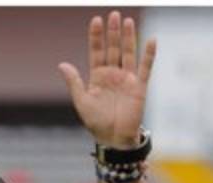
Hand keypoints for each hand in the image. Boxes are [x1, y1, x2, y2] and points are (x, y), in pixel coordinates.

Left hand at [58, 11, 155, 147]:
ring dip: (128, 37)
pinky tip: (150, 40)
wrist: (113, 138)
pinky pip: (146, 68)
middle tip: (113, 14)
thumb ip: (74, 82)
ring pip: (128, 53)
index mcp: (97, 76)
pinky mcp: (140, 86)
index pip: (97, 52)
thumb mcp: (82, 101)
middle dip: (112, 32)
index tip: (95, 20)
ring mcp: (127, 79)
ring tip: (127, 21)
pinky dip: (149, 55)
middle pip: (113, 48)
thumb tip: (62, 64)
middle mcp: (113, 74)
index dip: (96, 37)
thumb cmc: (96, 122)